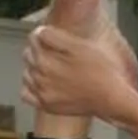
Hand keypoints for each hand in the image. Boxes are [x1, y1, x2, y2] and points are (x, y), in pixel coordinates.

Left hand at [21, 22, 137, 121]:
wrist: (111, 98)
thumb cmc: (100, 71)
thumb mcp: (79, 45)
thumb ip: (54, 37)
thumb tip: (38, 33)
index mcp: (46, 59)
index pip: (34, 38)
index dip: (44, 33)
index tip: (53, 36)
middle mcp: (40, 76)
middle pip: (28, 54)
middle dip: (38, 49)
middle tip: (56, 51)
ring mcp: (42, 92)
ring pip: (26, 72)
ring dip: (34, 67)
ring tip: (52, 67)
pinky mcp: (46, 105)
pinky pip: (26, 93)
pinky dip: (31, 87)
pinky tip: (43, 83)